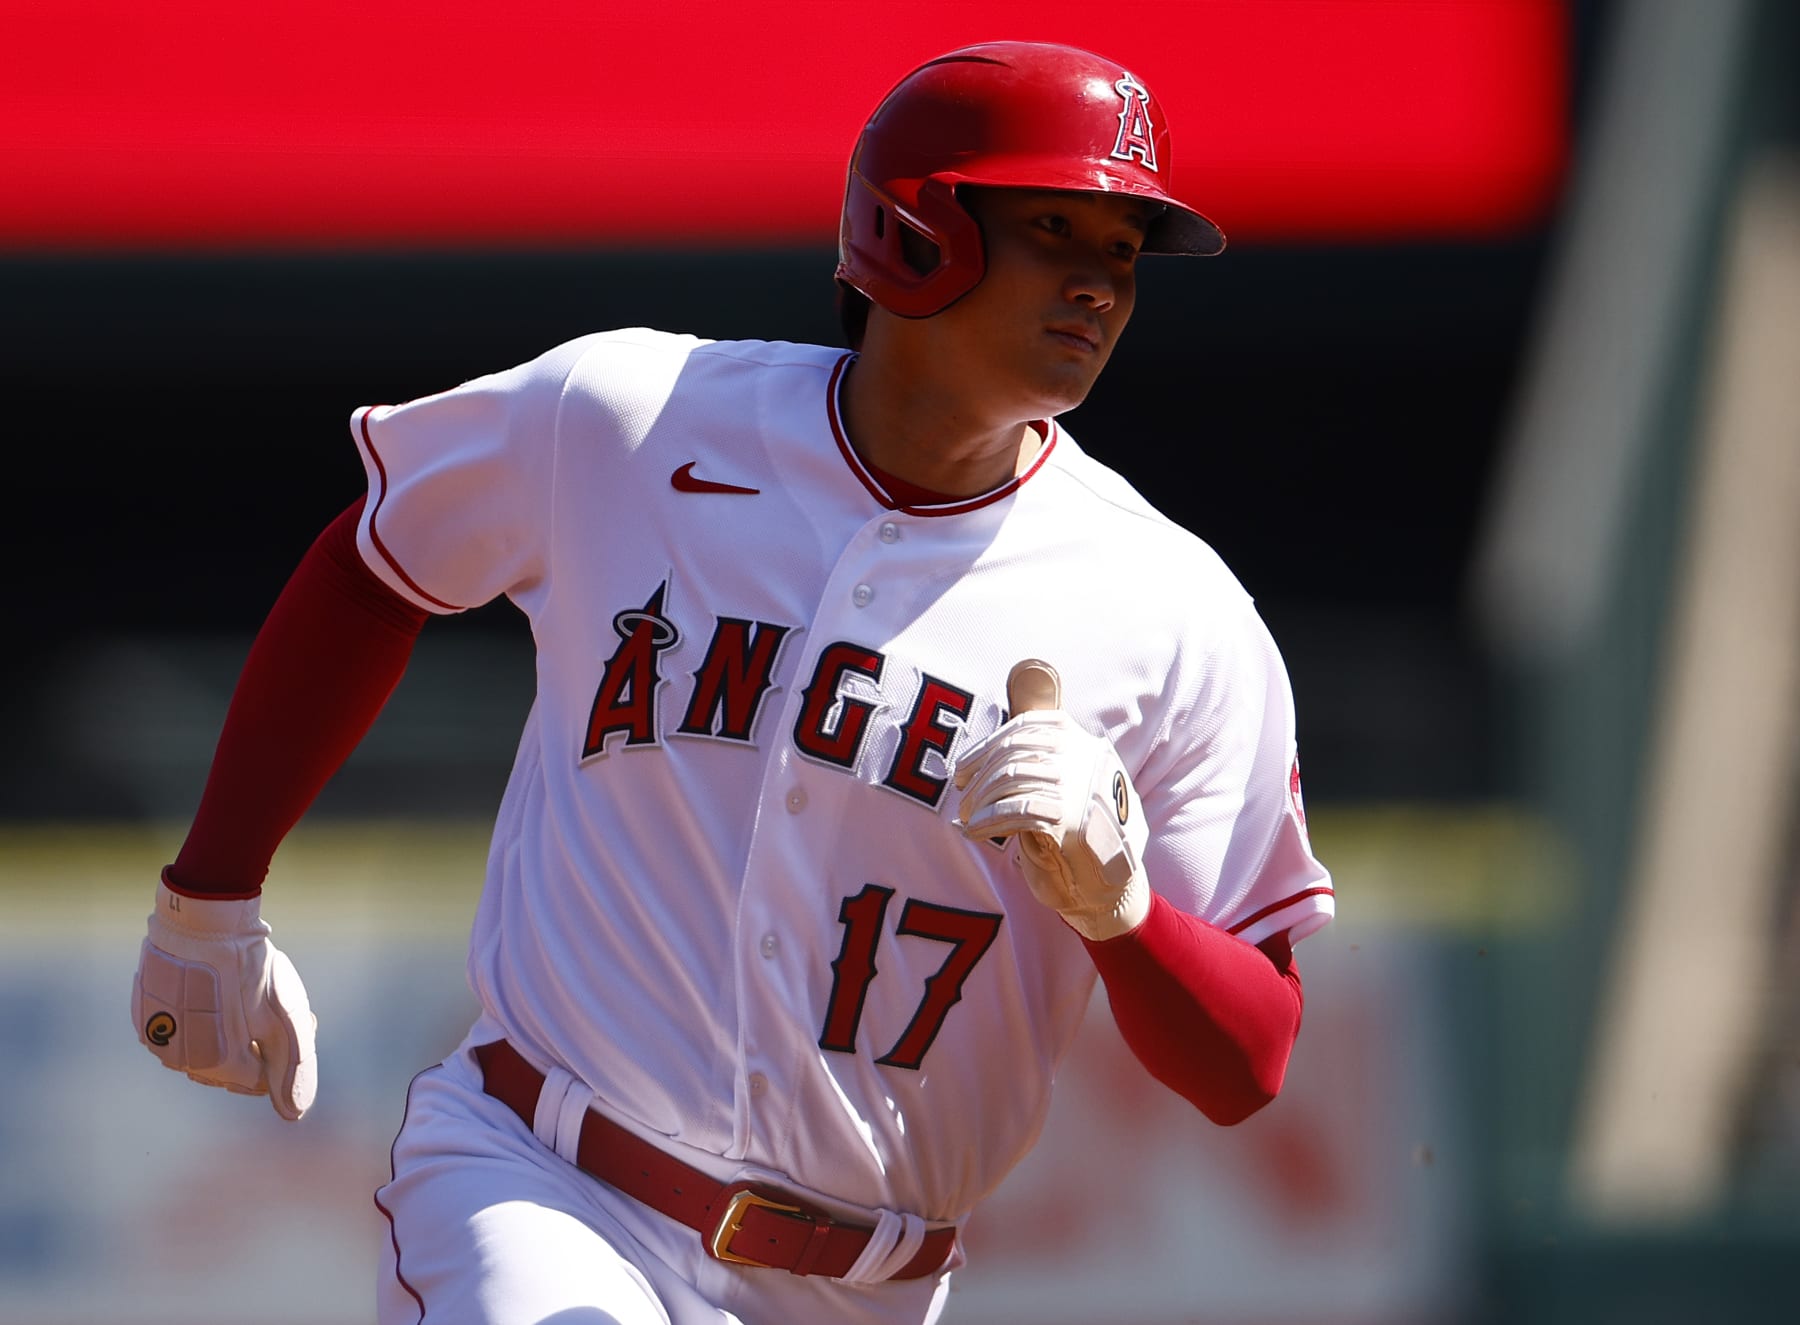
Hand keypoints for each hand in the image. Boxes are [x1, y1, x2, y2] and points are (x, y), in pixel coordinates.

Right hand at [132, 877, 317, 1119]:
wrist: (202, 924)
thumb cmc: (249, 971)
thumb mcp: (282, 1019)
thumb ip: (289, 1069)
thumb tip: (294, 1114)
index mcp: (218, 1067)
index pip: (256, 1081)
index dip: (279, 1052)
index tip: (294, 1020)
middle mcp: (182, 1062)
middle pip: (227, 1068)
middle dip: (253, 1046)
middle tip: (271, 1007)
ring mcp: (159, 1039)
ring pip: (200, 1051)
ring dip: (223, 1034)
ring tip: (242, 997)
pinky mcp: (146, 1016)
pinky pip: (176, 1030)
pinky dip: (196, 1020)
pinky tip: (213, 992)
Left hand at [954, 660, 1151, 940]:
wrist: (1112, 888)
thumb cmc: (1081, 836)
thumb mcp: (1065, 789)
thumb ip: (1037, 764)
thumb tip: (982, 752)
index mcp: (1084, 742)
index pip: (1025, 726)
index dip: (987, 746)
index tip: (964, 769)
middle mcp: (1085, 757)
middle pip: (1014, 751)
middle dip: (979, 775)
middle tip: (962, 799)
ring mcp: (1081, 786)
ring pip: (1011, 777)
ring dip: (979, 800)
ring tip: (968, 818)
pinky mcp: (1071, 820)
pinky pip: (1014, 810)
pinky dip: (987, 819)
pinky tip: (975, 831)